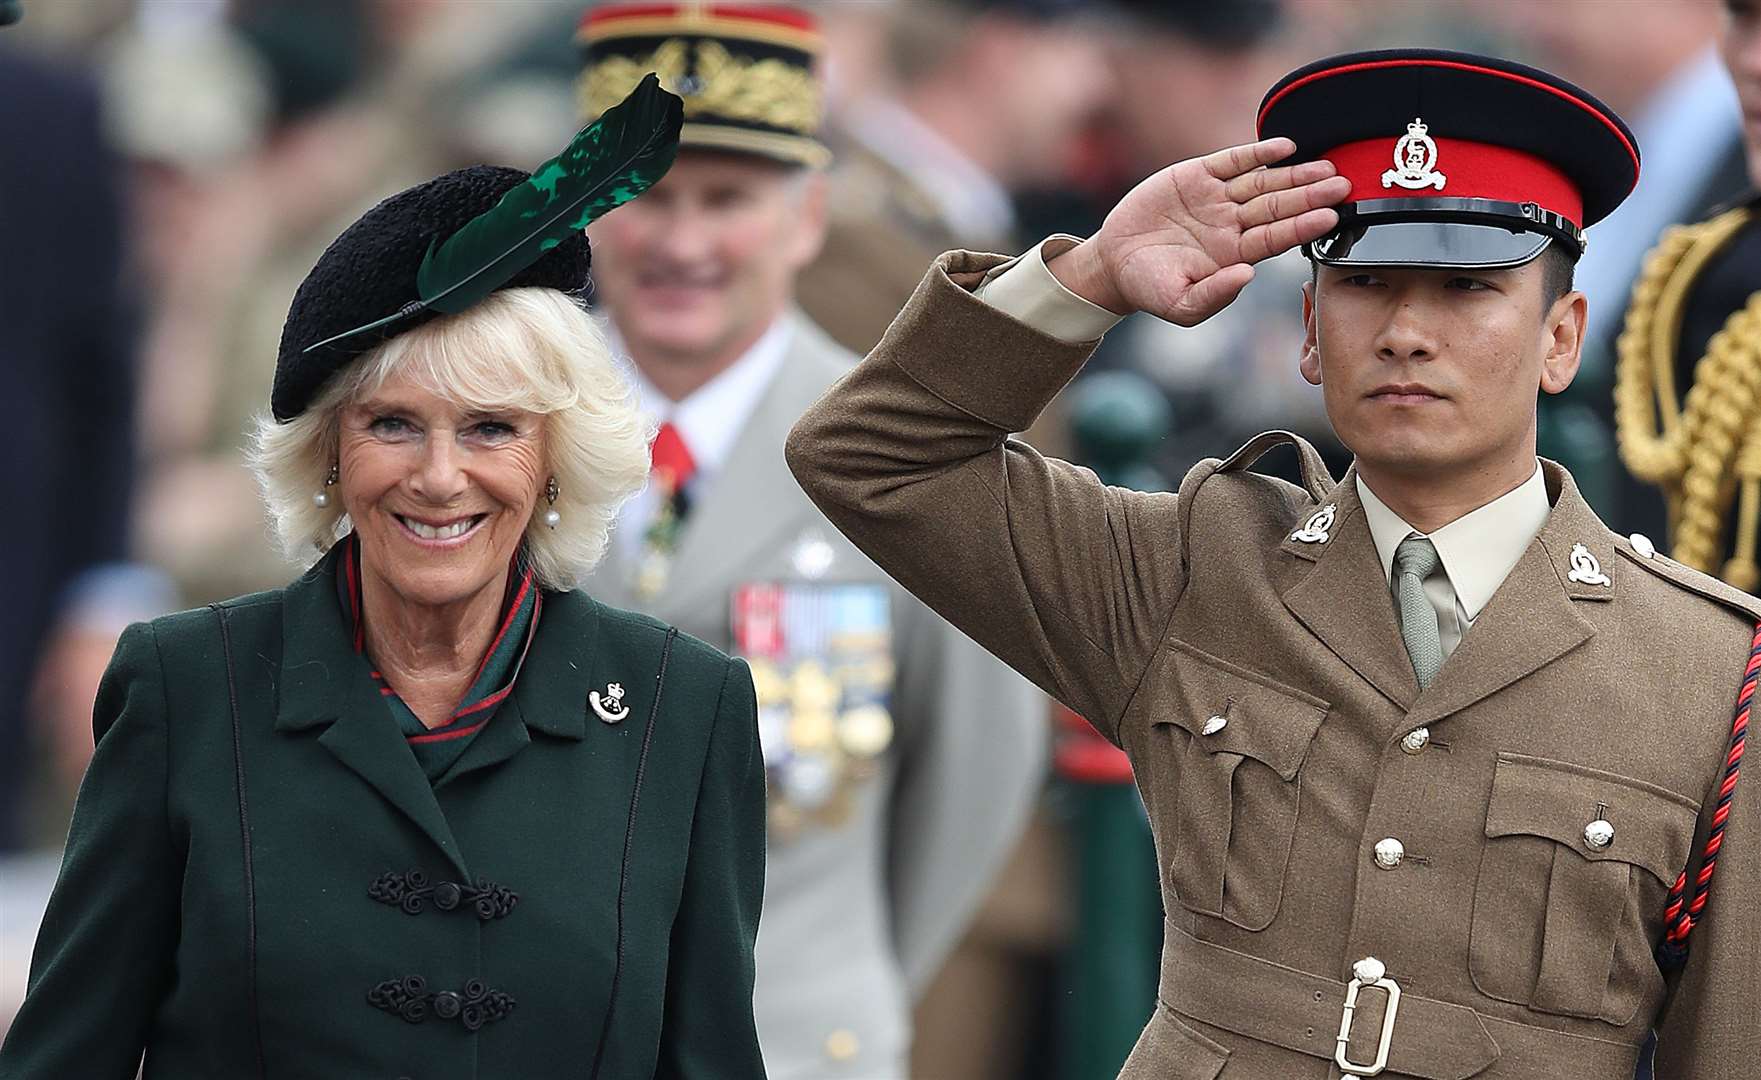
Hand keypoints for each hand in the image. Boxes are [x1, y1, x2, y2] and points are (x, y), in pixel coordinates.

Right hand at [1049, 137, 1350, 325]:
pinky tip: (1284, 146)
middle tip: (1342, 184)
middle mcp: (1232, 224)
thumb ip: (1214, 294)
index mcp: (1234, 255)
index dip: (1303, 226)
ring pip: (1263, 182)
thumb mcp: (1179, 304)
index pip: (1276, 238)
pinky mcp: (1197, 176)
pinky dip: (1257, 153)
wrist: (1114, 262)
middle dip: (1310, 195)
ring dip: (1294, 173)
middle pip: (1278, 206)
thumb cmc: (1150, 288)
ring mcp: (1217, 198)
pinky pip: (1233, 161)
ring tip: (1324, 165)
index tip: (1330, 217)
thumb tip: (1248, 276)